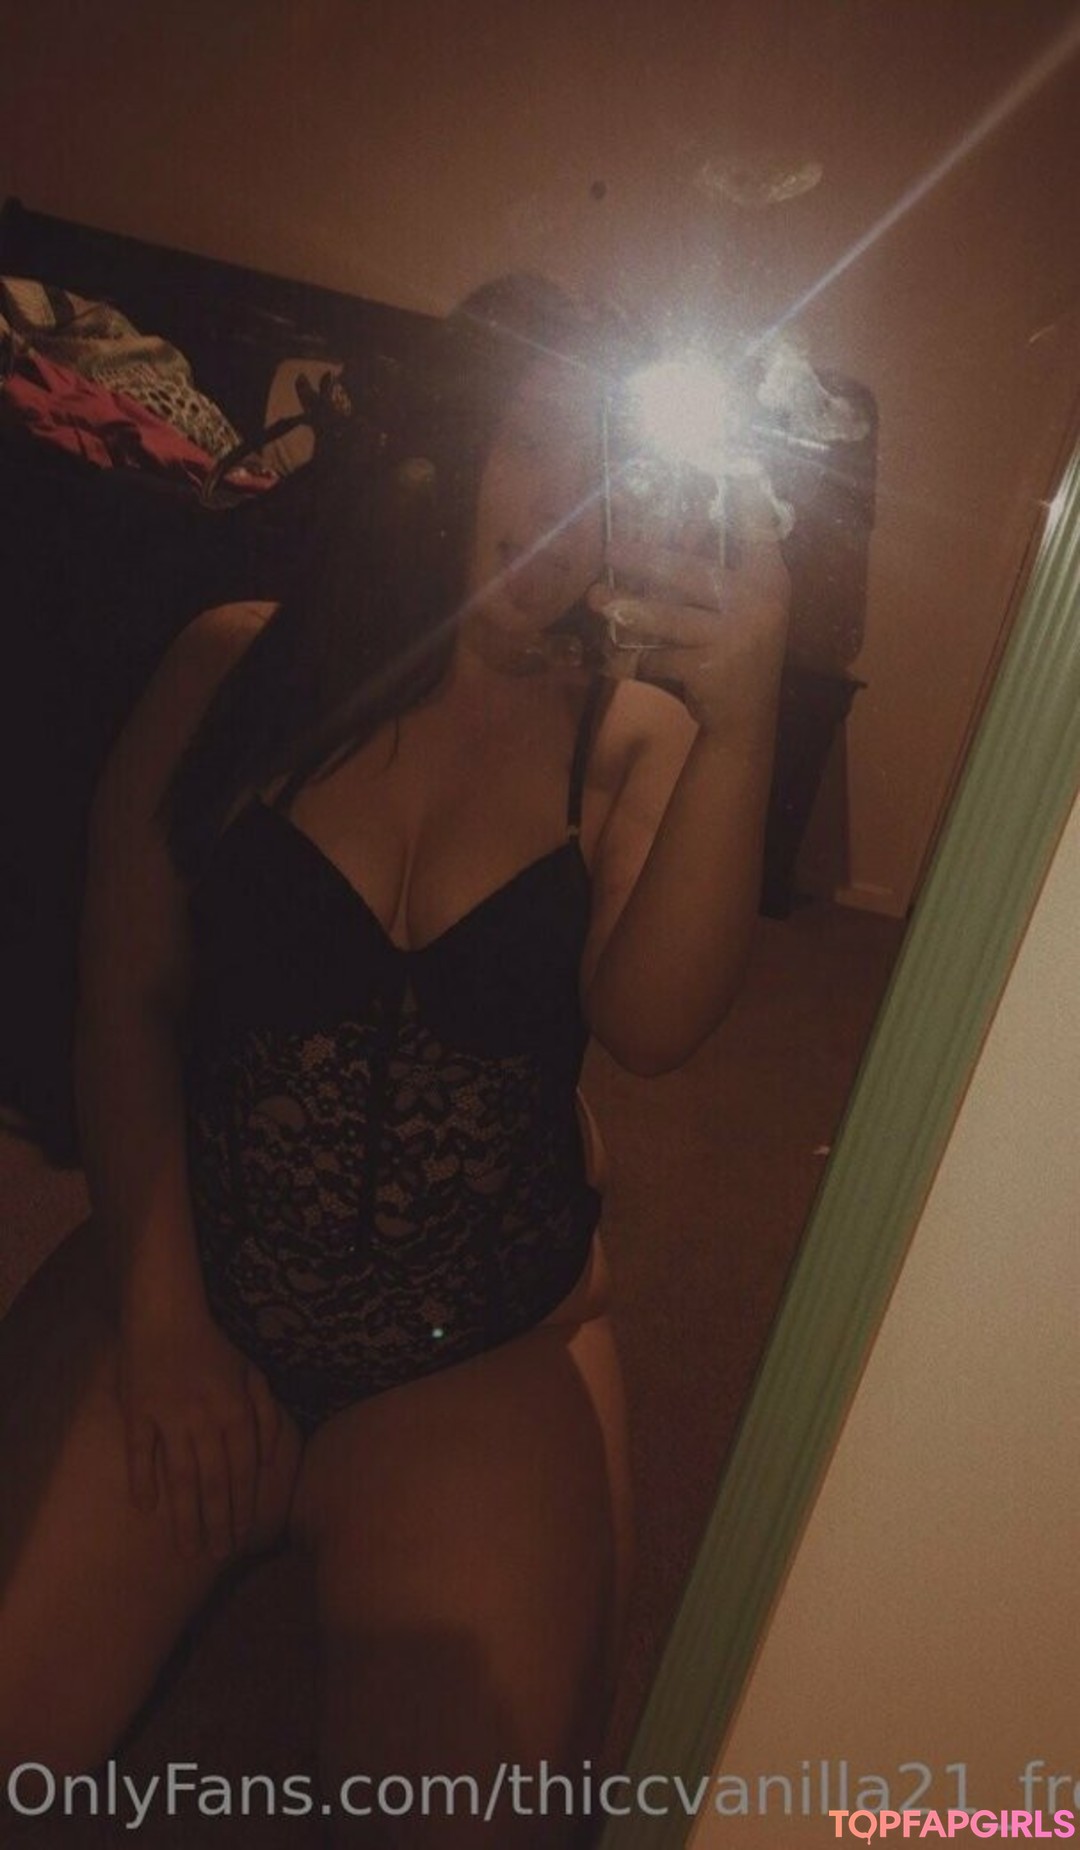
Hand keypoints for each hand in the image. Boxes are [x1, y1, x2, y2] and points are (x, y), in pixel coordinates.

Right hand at [116, 1303, 283, 1560]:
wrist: (166, 1314)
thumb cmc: (212, 1346)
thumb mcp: (251, 1373)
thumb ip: (264, 1413)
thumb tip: (267, 1457)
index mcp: (236, 1411)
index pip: (242, 1471)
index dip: (242, 1508)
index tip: (241, 1539)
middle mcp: (206, 1419)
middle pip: (214, 1482)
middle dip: (217, 1523)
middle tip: (215, 1557)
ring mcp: (169, 1417)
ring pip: (181, 1477)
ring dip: (185, 1516)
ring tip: (186, 1550)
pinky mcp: (138, 1412)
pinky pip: (140, 1453)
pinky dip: (143, 1480)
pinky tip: (146, 1508)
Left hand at [586, 475, 790, 734]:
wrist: (747, 718)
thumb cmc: (739, 649)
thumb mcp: (748, 605)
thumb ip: (732, 568)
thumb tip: (692, 519)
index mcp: (769, 580)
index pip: (759, 529)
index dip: (748, 497)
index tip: (736, 463)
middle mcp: (756, 603)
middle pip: (692, 573)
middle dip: (646, 560)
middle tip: (609, 549)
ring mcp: (732, 638)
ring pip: (669, 618)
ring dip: (630, 610)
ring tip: (598, 600)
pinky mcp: (707, 670)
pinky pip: (657, 657)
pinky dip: (634, 656)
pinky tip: (611, 654)